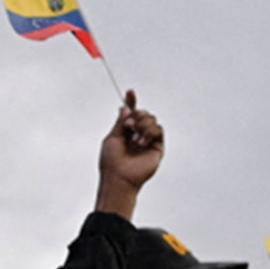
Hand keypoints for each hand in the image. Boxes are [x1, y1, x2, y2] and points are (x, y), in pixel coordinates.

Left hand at [94, 89, 163, 219]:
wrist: (119, 176)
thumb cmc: (111, 161)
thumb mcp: (112, 137)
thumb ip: (120, 122)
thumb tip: (124, 108)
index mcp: (125, 132)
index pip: (130, 114)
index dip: (131, 102)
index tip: (130, 91)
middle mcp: (137, 134)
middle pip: (143, 113)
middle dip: (136, 115)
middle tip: (128, 126)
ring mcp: (147, 140)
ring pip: (151, 119)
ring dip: (141, 125)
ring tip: (134, 140)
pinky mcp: (157, 146)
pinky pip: (158, 129)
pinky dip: (149, 132)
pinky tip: (141, 142)